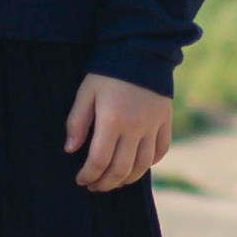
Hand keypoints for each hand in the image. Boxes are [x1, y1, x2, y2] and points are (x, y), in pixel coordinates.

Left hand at [64, 71, 172, 192]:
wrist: (141, 50)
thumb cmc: (107, 71)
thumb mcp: (86, 93)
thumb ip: (77, 122)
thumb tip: (71, 150)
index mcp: (112, 122)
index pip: (99, 161)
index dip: (88, 175)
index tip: (80, 179)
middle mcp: (135, 128)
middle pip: (121, 169)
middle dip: (105, 183)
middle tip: (94, 186)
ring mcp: (153, 126)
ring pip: (142, 165)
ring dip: (127, 179)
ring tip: (114, 182)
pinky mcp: (165, 121)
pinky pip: (160, 151)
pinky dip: (150, 163)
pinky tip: (138, 166)